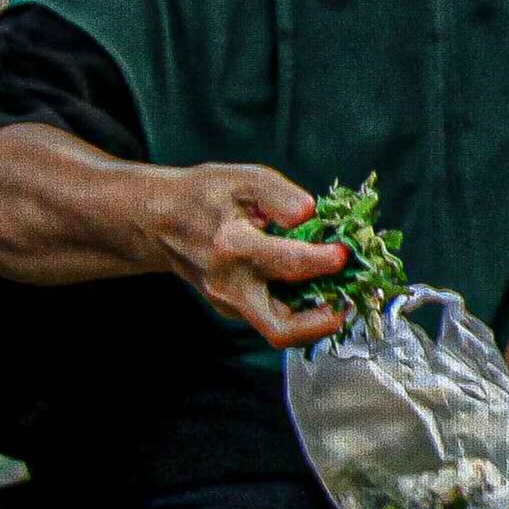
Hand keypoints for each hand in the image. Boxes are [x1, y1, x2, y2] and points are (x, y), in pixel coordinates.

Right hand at [142, 163, 350, 348]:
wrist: (159, 221)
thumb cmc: (204, 196)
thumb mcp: (242, 179)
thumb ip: (280, 194)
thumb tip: (310, 214)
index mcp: (232, 246)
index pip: (287, 264)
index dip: (323, 261)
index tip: (344, 253)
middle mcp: (229, 284)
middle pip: (280, 327)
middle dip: (322, 322)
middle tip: (349, 302)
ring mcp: (228, 303)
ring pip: (278, 330)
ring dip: (316, 320)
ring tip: (341, 296)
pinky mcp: (232, 309)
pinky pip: (272, 318)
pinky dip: (300, 310)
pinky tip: (317, 288)